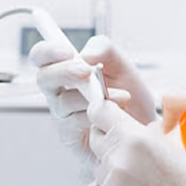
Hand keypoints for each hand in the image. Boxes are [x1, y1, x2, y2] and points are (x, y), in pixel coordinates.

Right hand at [28, 35, 159, 164]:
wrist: (144, 125)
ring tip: (121, 97)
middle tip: (87, 72)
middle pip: (43, 78)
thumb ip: (103, 49)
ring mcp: (62, 114)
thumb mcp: (121, 64)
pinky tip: (114, 115)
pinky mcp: (70, 136)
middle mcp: (58, 91)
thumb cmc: (128, 94)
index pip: (41, 56)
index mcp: (65, 69)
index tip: (67, 51)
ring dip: (92, 96)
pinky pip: (75, 123)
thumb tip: (85, 55)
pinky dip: (97, 115)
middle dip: (65, 72)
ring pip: (63, 101)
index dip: (47, 51)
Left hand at [86, 99, 185, 185]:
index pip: (100, 113)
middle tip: (130, 155)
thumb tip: (129, 127)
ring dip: (112, 172)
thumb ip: (147, 135)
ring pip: (99, 170)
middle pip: (96, 140)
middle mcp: (119, 161)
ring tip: (143, 185)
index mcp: (137, 139)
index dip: (103, 114)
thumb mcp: (177, 147)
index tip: (105, 118)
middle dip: (109, 143)